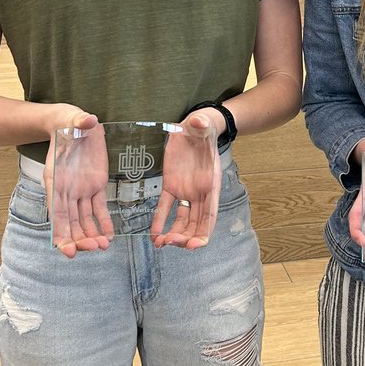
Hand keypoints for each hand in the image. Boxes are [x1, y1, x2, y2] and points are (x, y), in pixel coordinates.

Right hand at [45, 113, 113, 258]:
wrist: (75, 122)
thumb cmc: (69, 122)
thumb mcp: (73, 119)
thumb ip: (79, 120)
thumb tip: (88, 119)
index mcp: (55, 179)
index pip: (56, 211)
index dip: (60, 231)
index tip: (67, 250)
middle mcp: (66, 190)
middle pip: (70, 221)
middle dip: (79, 238)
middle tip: (93, 249)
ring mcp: (80, 190)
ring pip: (84, 220)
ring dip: (91, 235)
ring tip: (102, 246)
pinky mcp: (95, 186)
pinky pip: (98, 209)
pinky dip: (103, 223)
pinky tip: (110, 236)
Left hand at [151, 114, 220, 249]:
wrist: (193, 127)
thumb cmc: (202, 127)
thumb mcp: (203, 124)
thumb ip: (202, 123)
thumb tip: (200, 120)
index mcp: (210, 183)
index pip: (210, 214)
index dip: (205, 232)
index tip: (195, 245)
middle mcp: (200, 192)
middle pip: (196, 223)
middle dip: (186, 237)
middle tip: (171, 242)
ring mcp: (186, 191)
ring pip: (181, 220)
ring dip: (173, 234)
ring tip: (161, 243)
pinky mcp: (171, 186)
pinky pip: (165, 208)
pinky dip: (159, 221)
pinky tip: (153, 234)